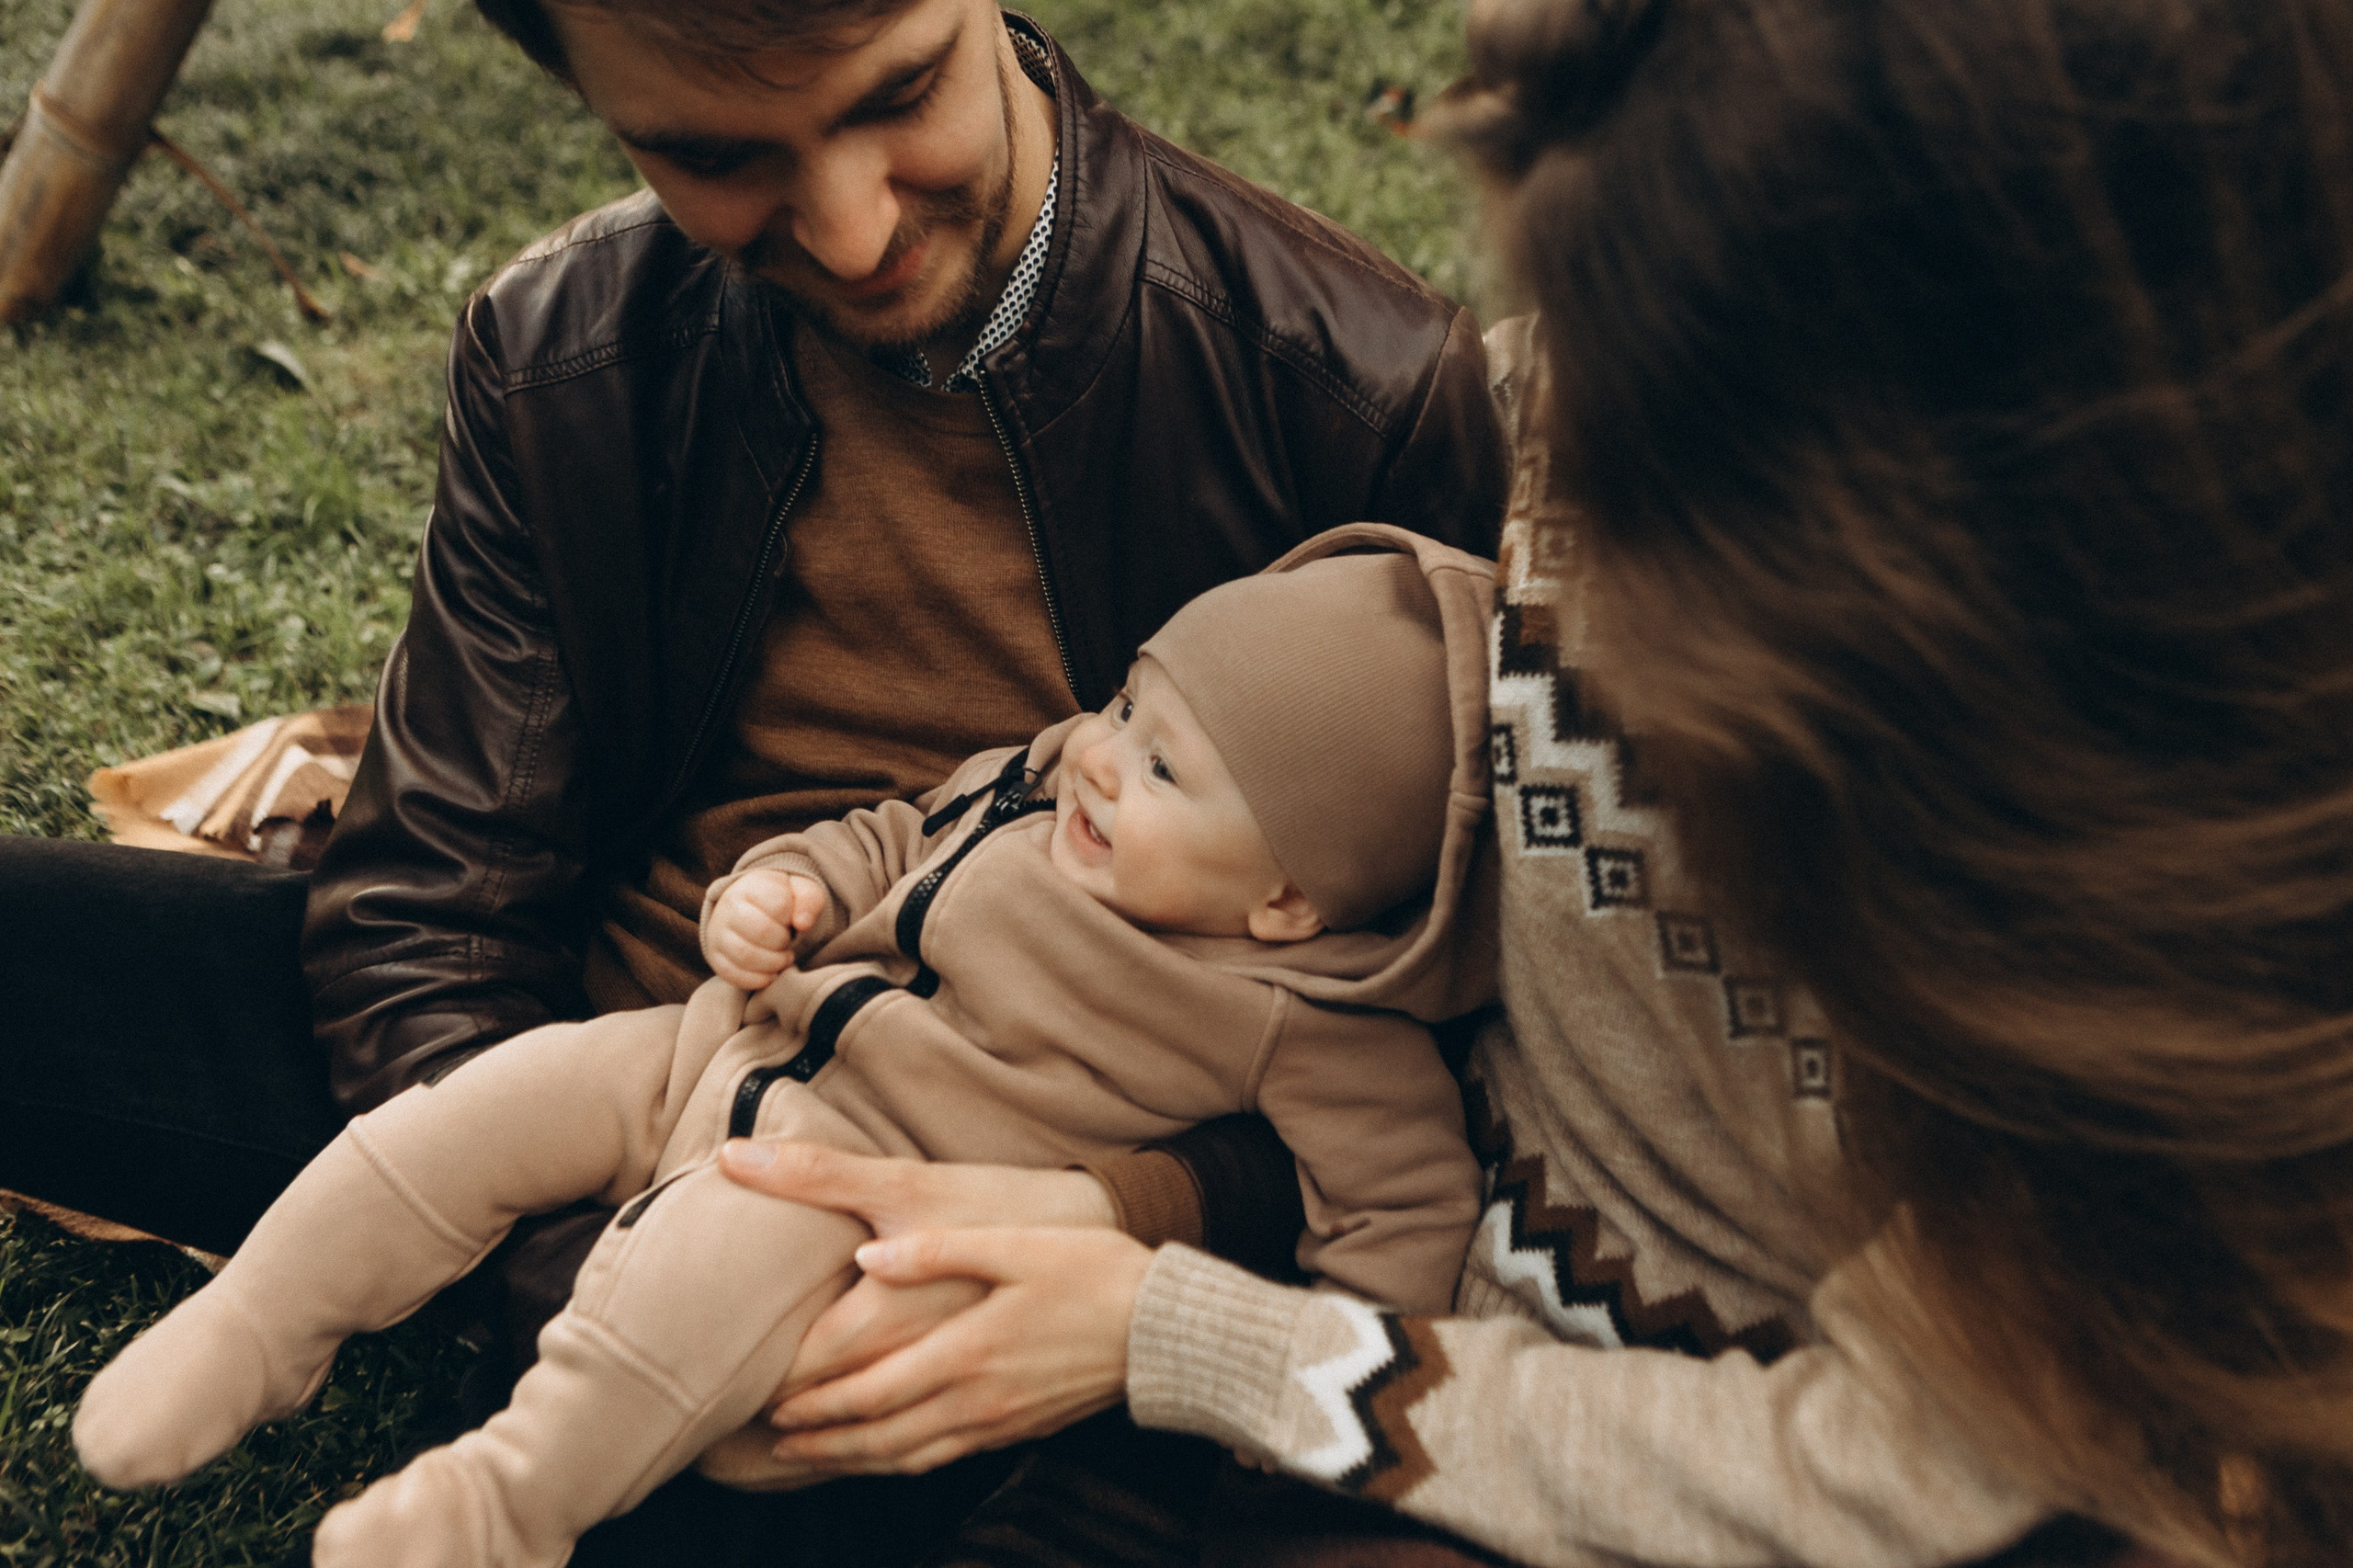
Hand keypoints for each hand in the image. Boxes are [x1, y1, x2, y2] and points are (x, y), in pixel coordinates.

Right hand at [705, 869, 826, 989]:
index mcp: (750, 887)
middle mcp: (727, 908)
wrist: (746, 909)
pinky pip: (734, 975)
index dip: (793, 919)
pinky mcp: (715, 958)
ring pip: (747, 956)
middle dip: (784, 943)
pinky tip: (771, 973)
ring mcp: (717, 934)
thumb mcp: (799, 891)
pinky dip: (759, 980)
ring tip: (782, 959)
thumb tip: (803, 924)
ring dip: (774, 963)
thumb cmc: (778, 901)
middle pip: (762, 932)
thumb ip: (809, 899)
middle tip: (789, 944)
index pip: (779, 906)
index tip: (792, 921)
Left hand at [719, 1140, 1130, 1473]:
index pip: (870, 1393)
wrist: (1167, 1330)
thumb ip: (939, 1252)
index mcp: (966, 1352)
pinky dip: (902, 1463)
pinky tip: (889, 1455)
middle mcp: (976, 1400)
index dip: (818, 1405)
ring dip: (855, 1462)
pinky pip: (944, 1458)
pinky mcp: (1020, 1428)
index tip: (773, 1405)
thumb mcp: (1016, 1245)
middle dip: (822, 1444)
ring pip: (909, 1457)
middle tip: (774, 1443)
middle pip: (880, 1438)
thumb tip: (870, 1257)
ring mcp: (999, 1422)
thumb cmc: (1094, 1273)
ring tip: (813, 1459)